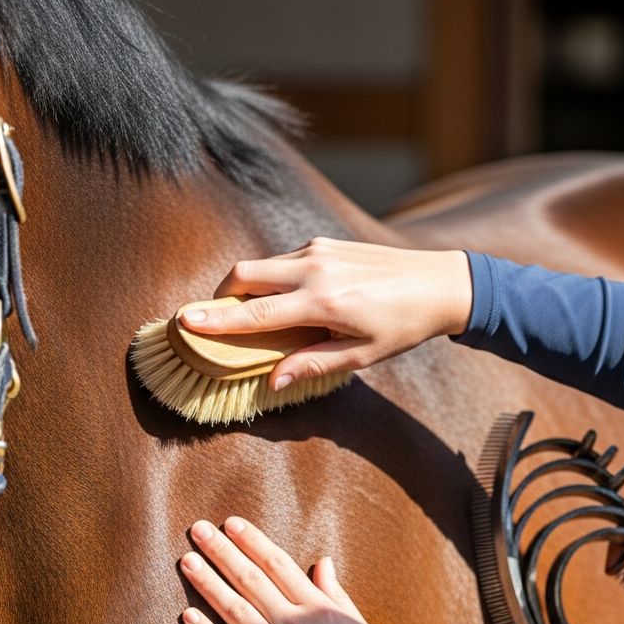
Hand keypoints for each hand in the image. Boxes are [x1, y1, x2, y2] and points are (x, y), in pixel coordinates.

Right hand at [178, 238, 472, 390]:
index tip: (183, 322)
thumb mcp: (361, 355)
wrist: (440, 283)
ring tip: (253, 316)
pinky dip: (271, 278)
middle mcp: (315, 269)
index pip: (256, 313)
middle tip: (214, 321)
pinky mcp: (325, 242)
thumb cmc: (403, 326)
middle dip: (220, 297)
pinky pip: (282, 259)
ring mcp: (319, 250)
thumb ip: (312, 364)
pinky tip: (288, 300)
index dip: (216, 320)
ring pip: (261, 265)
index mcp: (323, 302)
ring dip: (246, 288)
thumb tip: (272, 381)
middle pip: (244, 274)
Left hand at [179, 517, 407, 623]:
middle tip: (197, 530)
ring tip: (187, 562)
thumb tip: (321, 561)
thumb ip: (335, 593)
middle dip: (221, 552)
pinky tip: (188, 617)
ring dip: (208, 584)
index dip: (251, 541)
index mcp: (318, 607)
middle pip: (250, 580)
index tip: (231, 523)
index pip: (277, 564)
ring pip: (235, 611)